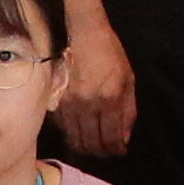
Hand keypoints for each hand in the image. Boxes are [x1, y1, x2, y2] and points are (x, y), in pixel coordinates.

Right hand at [56, 19, 139, 160]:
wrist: (84, 32)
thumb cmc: (109, 53)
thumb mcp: (128, 79)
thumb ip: (128, 111)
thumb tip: (124, 137)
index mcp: (109, 98)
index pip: (111, 137)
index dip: (116, 150)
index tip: (119, 150)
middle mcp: (87, 104)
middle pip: (91, 143)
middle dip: (101, 152)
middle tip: (106, 151)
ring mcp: (68, 102)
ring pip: (75, 138)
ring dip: (85, 146)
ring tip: (93, 145)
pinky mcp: (55, 99)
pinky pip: (63, 127)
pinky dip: (71, 133)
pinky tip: (78, 131)